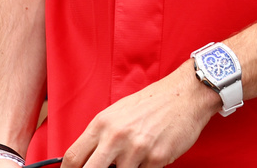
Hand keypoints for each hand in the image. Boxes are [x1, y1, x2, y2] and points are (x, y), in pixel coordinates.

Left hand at [63, 60, 218, 167]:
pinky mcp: (156, 159)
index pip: (73, 156)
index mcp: (101, 124)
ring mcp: (135, 149)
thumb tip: (87, 160)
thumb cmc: (150, 104)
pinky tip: (147, 158)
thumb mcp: (117, 114)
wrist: (183, 96)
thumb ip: (100, 137)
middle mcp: (115, 137)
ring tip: (131, 159)